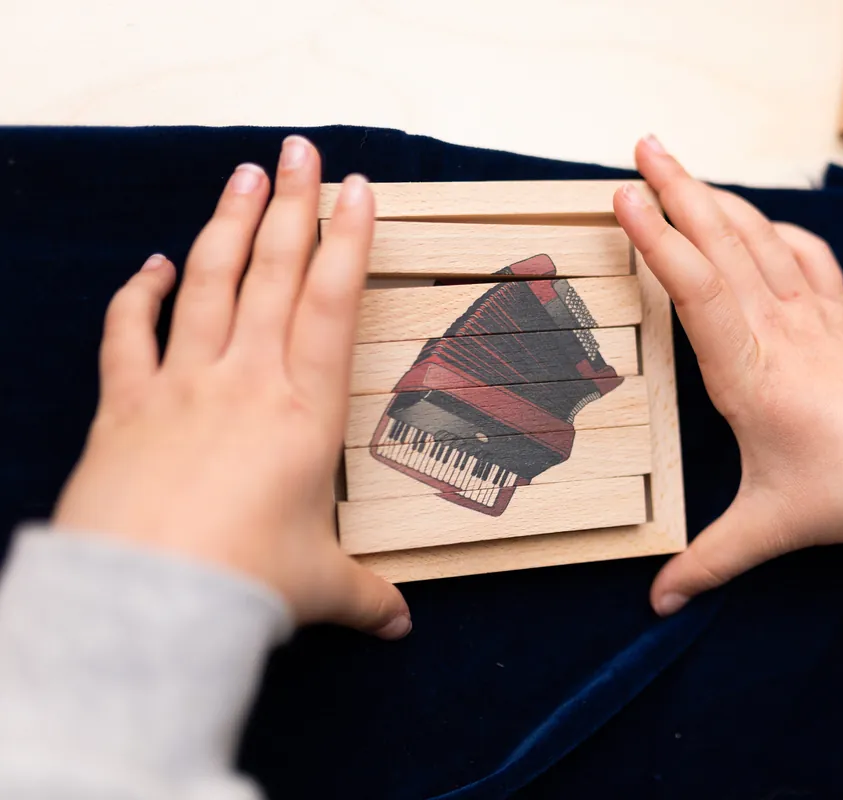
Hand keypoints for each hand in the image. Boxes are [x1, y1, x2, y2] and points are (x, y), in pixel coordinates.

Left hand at [53, 136, 410, 639]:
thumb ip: (365, 594)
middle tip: (302, 150)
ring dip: (228, 223)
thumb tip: (399, 623)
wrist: (147, 602)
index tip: (359, 189)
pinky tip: (148, 264)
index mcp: (305, 410)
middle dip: (294, 205)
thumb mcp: (321, 586)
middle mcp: (246, 380)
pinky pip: (129, 333)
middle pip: (275, 273)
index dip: (350, 240)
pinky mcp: (125, 405)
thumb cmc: (245, 585)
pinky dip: (136, 294)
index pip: (335, 304)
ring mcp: (181, 385)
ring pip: (208, 282)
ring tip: (245, 173)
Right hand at [613, 136, 842, 615]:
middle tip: (641, 147)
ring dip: (718, 197)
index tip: (628, 198)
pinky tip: (754, 218)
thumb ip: (709, 559)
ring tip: (679, 163)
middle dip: (680, 189)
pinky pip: (803, 254)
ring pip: (759, 239)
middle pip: (725, 243)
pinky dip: (773, 226)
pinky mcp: (837, 315)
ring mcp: (813, 315)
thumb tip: (658, 601)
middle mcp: (780, 329)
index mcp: (752, 372)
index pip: (699, 290)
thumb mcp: (772, 525)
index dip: (661, 241)